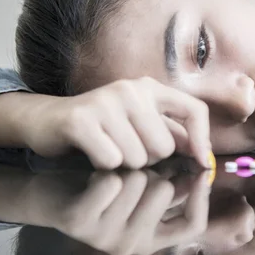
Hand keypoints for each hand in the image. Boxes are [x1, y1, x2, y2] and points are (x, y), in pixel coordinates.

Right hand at [20, 77, 212, 169]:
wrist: (49, 120)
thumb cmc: (105, 128)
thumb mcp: (142, 125)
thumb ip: (173, 135)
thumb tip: (205, 156)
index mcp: (152, 88)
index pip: (195, 110)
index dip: (202, 139)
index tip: (201, 164)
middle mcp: (131, 89)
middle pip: (165, 146)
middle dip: (150, 160)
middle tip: (128, 151)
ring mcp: (105, 102)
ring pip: (139, 158)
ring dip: (125, 165)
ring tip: (110, 151)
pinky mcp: (81, 120)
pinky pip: (112, 160)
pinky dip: (104, 166)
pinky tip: (93, 155)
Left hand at [25, 169, 210, 254]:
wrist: (53, 195)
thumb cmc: (109, 188)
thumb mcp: (148, 188)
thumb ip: (177, 184)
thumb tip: (206, 168)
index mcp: (153, 240)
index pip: (194, 224)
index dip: (201, 195)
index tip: (201, 169)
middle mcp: (132, 246)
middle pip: (166, 193)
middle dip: (155, 171)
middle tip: (134, 173)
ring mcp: (106, 238)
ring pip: (140, 181)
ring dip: (129, 167)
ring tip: (114, 173)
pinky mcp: (81, 224)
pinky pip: (111, 183)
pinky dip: (107, 169)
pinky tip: (96, 175)